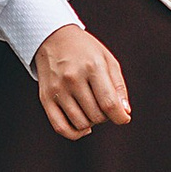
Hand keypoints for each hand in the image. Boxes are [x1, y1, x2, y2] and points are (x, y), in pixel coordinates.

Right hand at [33, 23, 131, 139]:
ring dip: (91, 123)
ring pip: (81, 124)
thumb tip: (124, 113)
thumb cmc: (85, 50)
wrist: (53, 38)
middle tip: (103, 104)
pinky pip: (60, 127)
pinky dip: (75, 133)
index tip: (123, 118)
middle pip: (96, 115)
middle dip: (105, 116)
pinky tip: (82, 127)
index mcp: (92, 67)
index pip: (109, 103)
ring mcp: (57, 89)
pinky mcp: (45, 98)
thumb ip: (118, 87)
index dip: (120, 117)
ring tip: (91, 109)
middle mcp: (73, 78)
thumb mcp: (107, 60)